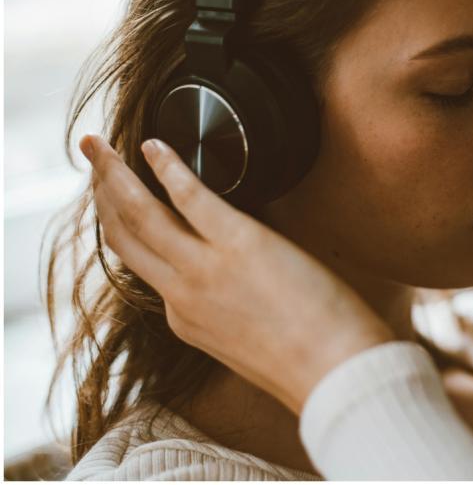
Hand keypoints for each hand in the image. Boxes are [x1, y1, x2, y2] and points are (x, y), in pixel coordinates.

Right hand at [80, 134, 393, 412]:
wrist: (334, 374)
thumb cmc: (310, 362)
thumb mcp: (250, 346)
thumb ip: (228, 316)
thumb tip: (236, 290)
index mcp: (187, 320)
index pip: (147, 270)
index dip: (130, 232)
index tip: (126, 205)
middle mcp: (182, 295)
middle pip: (126, 238)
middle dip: (102, 195)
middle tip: (92, 159)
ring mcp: (205, 269)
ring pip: (141, 215)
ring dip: (113, 175)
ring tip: (97, 145)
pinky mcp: (238, 243)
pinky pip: (190, 197)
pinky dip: (167, 168)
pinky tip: (153, 146)